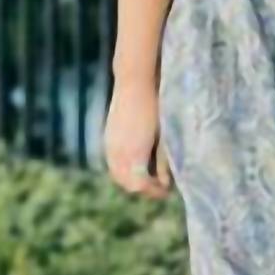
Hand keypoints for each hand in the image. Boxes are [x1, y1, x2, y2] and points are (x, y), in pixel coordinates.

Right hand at [104, 75, 172, 199]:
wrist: (135, 82)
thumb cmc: (156, 107)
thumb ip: (164, 162)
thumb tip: (165, 182)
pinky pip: (112, 162)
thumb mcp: (164, 136)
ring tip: (149, 176)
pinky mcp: (107, 137)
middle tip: (159, 187)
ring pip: (117, 174)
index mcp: (133, 153)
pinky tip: (136, 164)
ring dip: (131, 179)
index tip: (166, 191)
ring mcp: (110, 144)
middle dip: (143, 188)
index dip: (153, 191)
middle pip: (126, 183)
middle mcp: (117, 152)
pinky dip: (123, 169)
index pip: (139, 186)